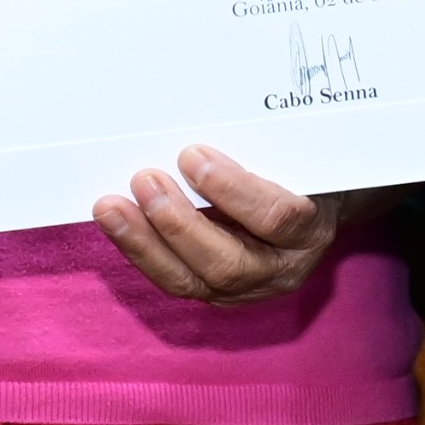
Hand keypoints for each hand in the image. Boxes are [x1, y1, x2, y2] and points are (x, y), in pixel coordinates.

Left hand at [91, 146, 367, 304]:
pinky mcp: (215, 294)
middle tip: (143, 180)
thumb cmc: (300, 168)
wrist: (314, 206)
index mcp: (312, 229)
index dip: (232, 190)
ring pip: (191, 281)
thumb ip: (264, 145)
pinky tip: (116, 222)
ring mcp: (247, 289)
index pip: (278, 218)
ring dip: (144, 242)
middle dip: (178, 224)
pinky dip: (141, 250)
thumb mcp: (296, 151)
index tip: (192, 155)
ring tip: (110, 207)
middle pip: (228, 263)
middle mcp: (281, 269)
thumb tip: (200, 130)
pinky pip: (173, 278)